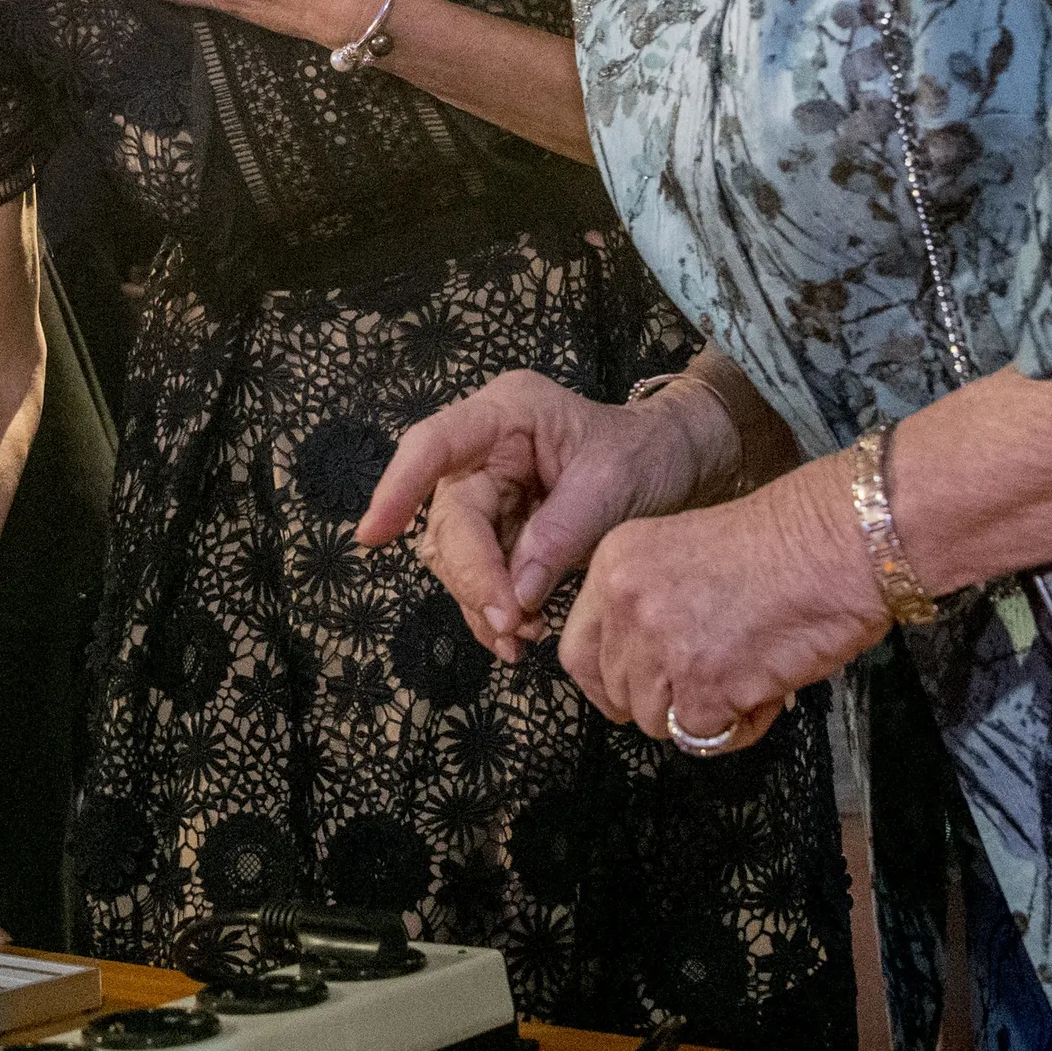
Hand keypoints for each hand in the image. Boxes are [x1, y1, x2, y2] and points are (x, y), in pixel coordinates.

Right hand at [359, 372, 732, 662]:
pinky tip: (520, 634)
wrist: (676, 465)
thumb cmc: (648, 454)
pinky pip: (480, 574)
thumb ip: (561, 533)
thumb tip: (518, 591)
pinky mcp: (499, 528)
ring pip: (456, 554)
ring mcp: (488, 490)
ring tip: (522, 636)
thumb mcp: (614, 484)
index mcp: (506, 413)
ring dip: (482, 600)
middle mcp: (484, 450)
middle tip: (509, 624)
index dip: (398, 486)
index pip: (434, 444)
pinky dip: (494, 608)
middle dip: (473, 575)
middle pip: (449, 516)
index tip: (375, 535)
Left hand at [558, 469, 882, 754]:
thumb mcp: (683, 555)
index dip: (607, 684)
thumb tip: (642, 673)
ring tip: (748, 676)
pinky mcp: (703, 685)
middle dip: (661, 702)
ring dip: (700, 714)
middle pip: (618, 694)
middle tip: (711, 683)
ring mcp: (661, 645)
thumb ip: (649, 606)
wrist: (836, 544)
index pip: (576, 652)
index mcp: (615, 565)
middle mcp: (626, 603)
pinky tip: (766, 690)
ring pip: (656, 721)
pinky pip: (704, 736)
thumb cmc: (782, 546)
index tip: (631, 695)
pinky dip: (738, 725)